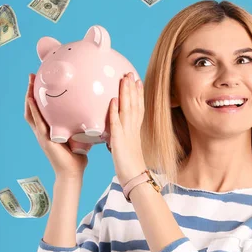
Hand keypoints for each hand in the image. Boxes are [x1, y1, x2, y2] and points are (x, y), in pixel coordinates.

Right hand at [24, 73, 88, 178]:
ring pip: (31, 113)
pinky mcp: (45, 139)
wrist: (72, 173)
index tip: (41, 82)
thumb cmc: (77, 157)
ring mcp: (42, 135)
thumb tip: (94, 112)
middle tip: (32, 76)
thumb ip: (81, 125)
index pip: (41, 110)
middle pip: (32, 108)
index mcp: (50, 129)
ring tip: (30, 83)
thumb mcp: (79, 136)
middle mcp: (43, 130)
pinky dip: (34, 110)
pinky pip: (37, 122)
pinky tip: (32, 100)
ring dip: (29, 97)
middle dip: (31, 92)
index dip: (39, 97)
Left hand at [107, 72, 146, 187]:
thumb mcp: (128, 146)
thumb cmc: (130, 165)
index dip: (138, 94)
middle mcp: (132, 128)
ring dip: (125, 94)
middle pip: (134, 104)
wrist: (135, 178)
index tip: (137, 81)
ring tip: (124, 79)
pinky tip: (113, 100)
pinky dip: (115, 111)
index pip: (138, 107)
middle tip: (130, 73)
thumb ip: (124, 137)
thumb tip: (118, 133)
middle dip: (132, 88)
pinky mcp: (119, 140)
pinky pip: (116, 123)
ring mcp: (127, 133)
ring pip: (127, 109)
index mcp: (135, 130)